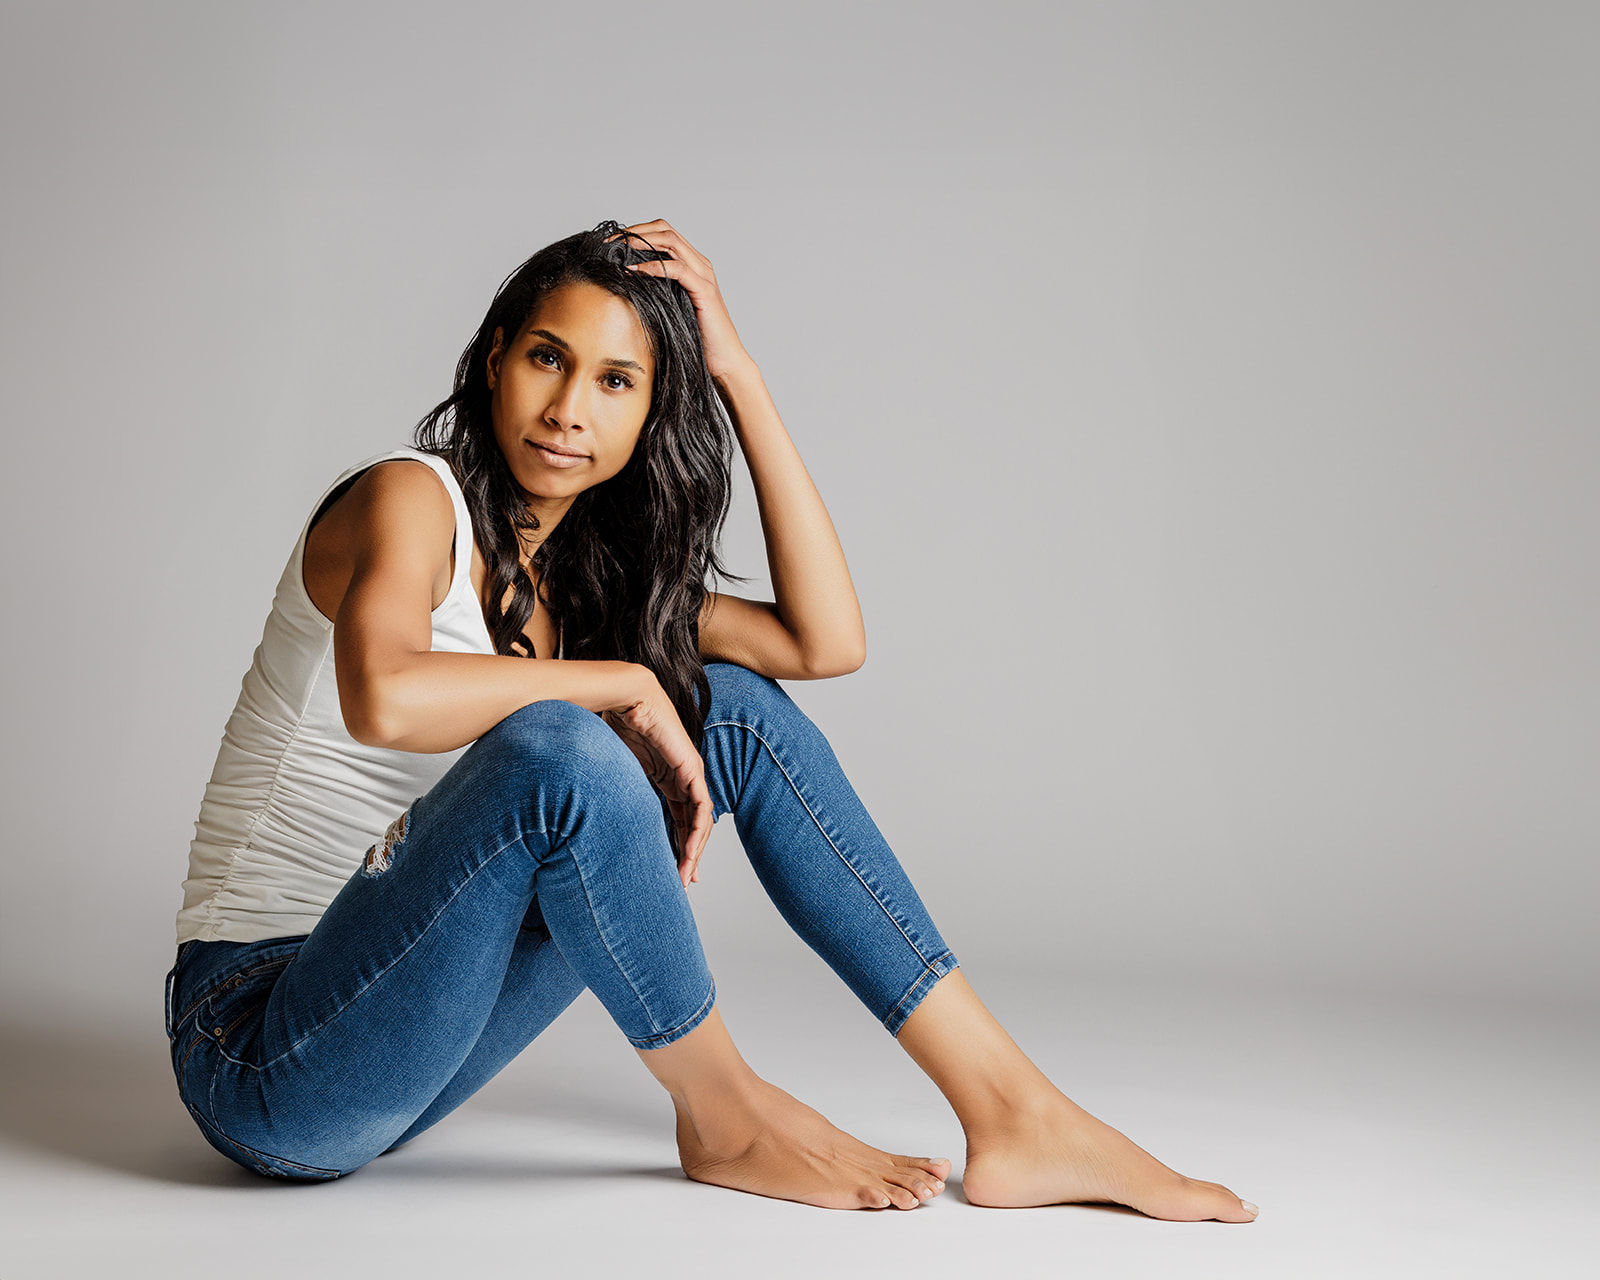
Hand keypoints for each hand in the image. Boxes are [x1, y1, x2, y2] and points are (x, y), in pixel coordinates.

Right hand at [602, 673, 713, 886]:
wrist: (623, 697)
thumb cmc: (613, 725)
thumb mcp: (616, 771)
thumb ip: (617, 792)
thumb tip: (592, 816)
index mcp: (666, 777)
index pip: (678, 818)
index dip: (676, 845)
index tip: (672, 872)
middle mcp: (682, 776)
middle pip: (692, 823)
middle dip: (688, 855)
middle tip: (682, 882)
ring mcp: (690, 772)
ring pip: (701, 820)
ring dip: (694, 849)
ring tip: (685, 874)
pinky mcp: (691, 768)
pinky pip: (701, 807)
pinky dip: (697, 831)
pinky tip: (690, 851)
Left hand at [612, 219, 749, 381]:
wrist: (724, 359)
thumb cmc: (697, 338)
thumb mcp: (671, 309)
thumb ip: (656, 292)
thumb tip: (625, 285)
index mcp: (693, 265)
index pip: (663, 233)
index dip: (636, 232)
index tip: (612, 242)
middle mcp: (700, 264)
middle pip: (665, 230)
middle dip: (634, 232)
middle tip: (610, 242)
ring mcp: (704, 275)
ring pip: (671, 242)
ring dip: (641, 242)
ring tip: (618, 251)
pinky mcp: (704, 291)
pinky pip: (677, 268)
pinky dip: (653, 266)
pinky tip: (635, 271)